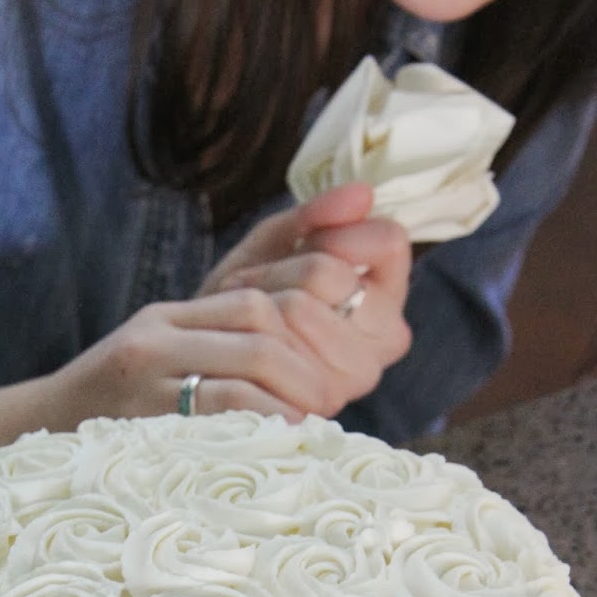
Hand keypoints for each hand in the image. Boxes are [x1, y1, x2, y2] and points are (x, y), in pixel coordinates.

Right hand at [29, 286, 367, 429]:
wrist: (22, 440)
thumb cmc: (103, 417)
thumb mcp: (152, 369)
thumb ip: (210, 360)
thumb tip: (300, 378)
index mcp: (167, 317)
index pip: (255, 299)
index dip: (304, 325)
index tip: (330, 363)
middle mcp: (156, 334)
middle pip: (261, 325)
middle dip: (307, 365)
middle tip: (332, 402)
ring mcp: (145, 376)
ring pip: (247, 367)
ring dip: (294, 398)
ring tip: (311, 428)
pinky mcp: (137, 417)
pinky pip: (219, 415)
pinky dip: (260, 428)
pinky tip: (276, 447)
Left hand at [197, 184, 412, 402]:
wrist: (206, 363)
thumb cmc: (250, 300)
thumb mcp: (277, 247)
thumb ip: (317, 217)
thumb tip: (363, 192)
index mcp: (390, 297)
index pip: (388, 241)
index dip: (338, 232)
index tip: (306, 243)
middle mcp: (386, 340)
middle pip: (330, 272)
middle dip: (280, 269)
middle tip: (256, 284)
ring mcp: (355, 376)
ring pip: (298, 305)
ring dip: (255, 298)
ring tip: (244, 310)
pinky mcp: (317, 404)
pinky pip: (274, 344)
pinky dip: (243, 330)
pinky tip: (237, 339)